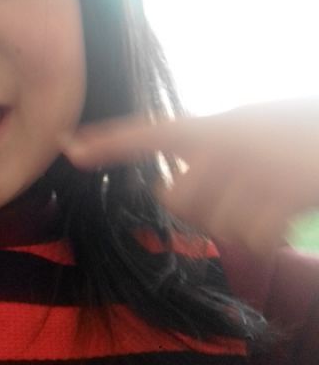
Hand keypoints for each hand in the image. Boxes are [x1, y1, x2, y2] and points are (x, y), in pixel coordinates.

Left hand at [62, 100, 318, 253]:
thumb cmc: (300, 128)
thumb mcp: (248, 124)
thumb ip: (209, 150)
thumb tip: (177, 192)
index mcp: (212, 125)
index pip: (146, 133)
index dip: (105, 143)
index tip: (68, 147)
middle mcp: (223, 146)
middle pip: (175, 200)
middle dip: (197, 208)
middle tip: (231, 196)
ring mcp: (252, 170)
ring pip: (216, 225)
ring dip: (239, 225)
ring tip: (267, 198)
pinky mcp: (282, 194)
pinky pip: (253, 239)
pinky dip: (268, 237)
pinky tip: (286, 214)